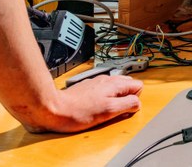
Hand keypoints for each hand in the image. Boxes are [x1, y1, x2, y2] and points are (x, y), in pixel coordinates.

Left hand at [24, 74, 142, 132]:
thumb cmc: (78, 112)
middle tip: (116, 110)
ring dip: (114, 98)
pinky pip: (102, 91)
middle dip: (126, 97)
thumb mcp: (109, 111)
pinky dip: (102, 99)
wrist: (53, 108)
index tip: (126, 108)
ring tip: (104, 110)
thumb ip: (127, 104)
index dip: (135, 99)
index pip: (138, 85)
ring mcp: (96, 83)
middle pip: (127, 85)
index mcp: (114, 84)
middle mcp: (106, 80)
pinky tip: (93, 108)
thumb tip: (137, 103)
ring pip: (114, 88)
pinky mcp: (86, 88)